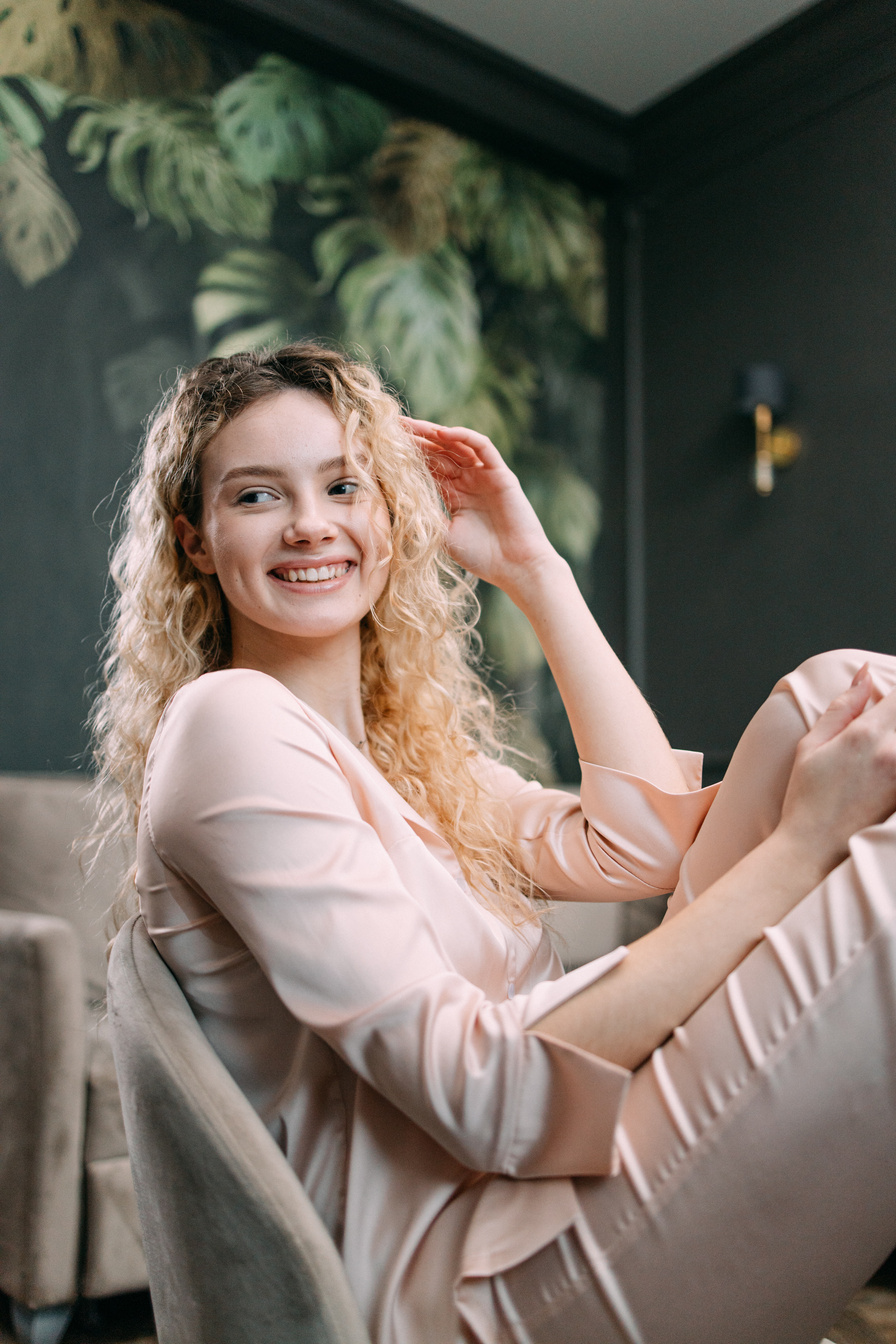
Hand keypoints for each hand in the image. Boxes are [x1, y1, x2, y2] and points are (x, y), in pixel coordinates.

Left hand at [402, 418, 557, 590]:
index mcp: (455, 495)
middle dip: (417, 438)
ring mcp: (485, 476)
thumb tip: (398, 505)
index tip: (384, 447)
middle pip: (440, 452)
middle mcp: (470, 481)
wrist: (516, 567)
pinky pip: (482, 447)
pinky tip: (443, 432)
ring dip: (435, 433)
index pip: (429, 468)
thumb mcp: (445, 536)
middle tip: (392, 426)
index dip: (409, 456)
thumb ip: (427, 517)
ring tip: (412, 425)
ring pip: (458, 445)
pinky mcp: (501, 474)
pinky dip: (464, 437)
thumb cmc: (483, 557)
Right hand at [778, 666, 895, 870]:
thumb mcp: (811, 746)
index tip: (889, 694)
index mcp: (866, 734)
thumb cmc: (807, 799)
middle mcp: (893, 752)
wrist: (815, 850)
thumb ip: (842, 707)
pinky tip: (888, 759)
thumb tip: (865, 674)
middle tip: (884, 724)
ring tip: (882, 748)